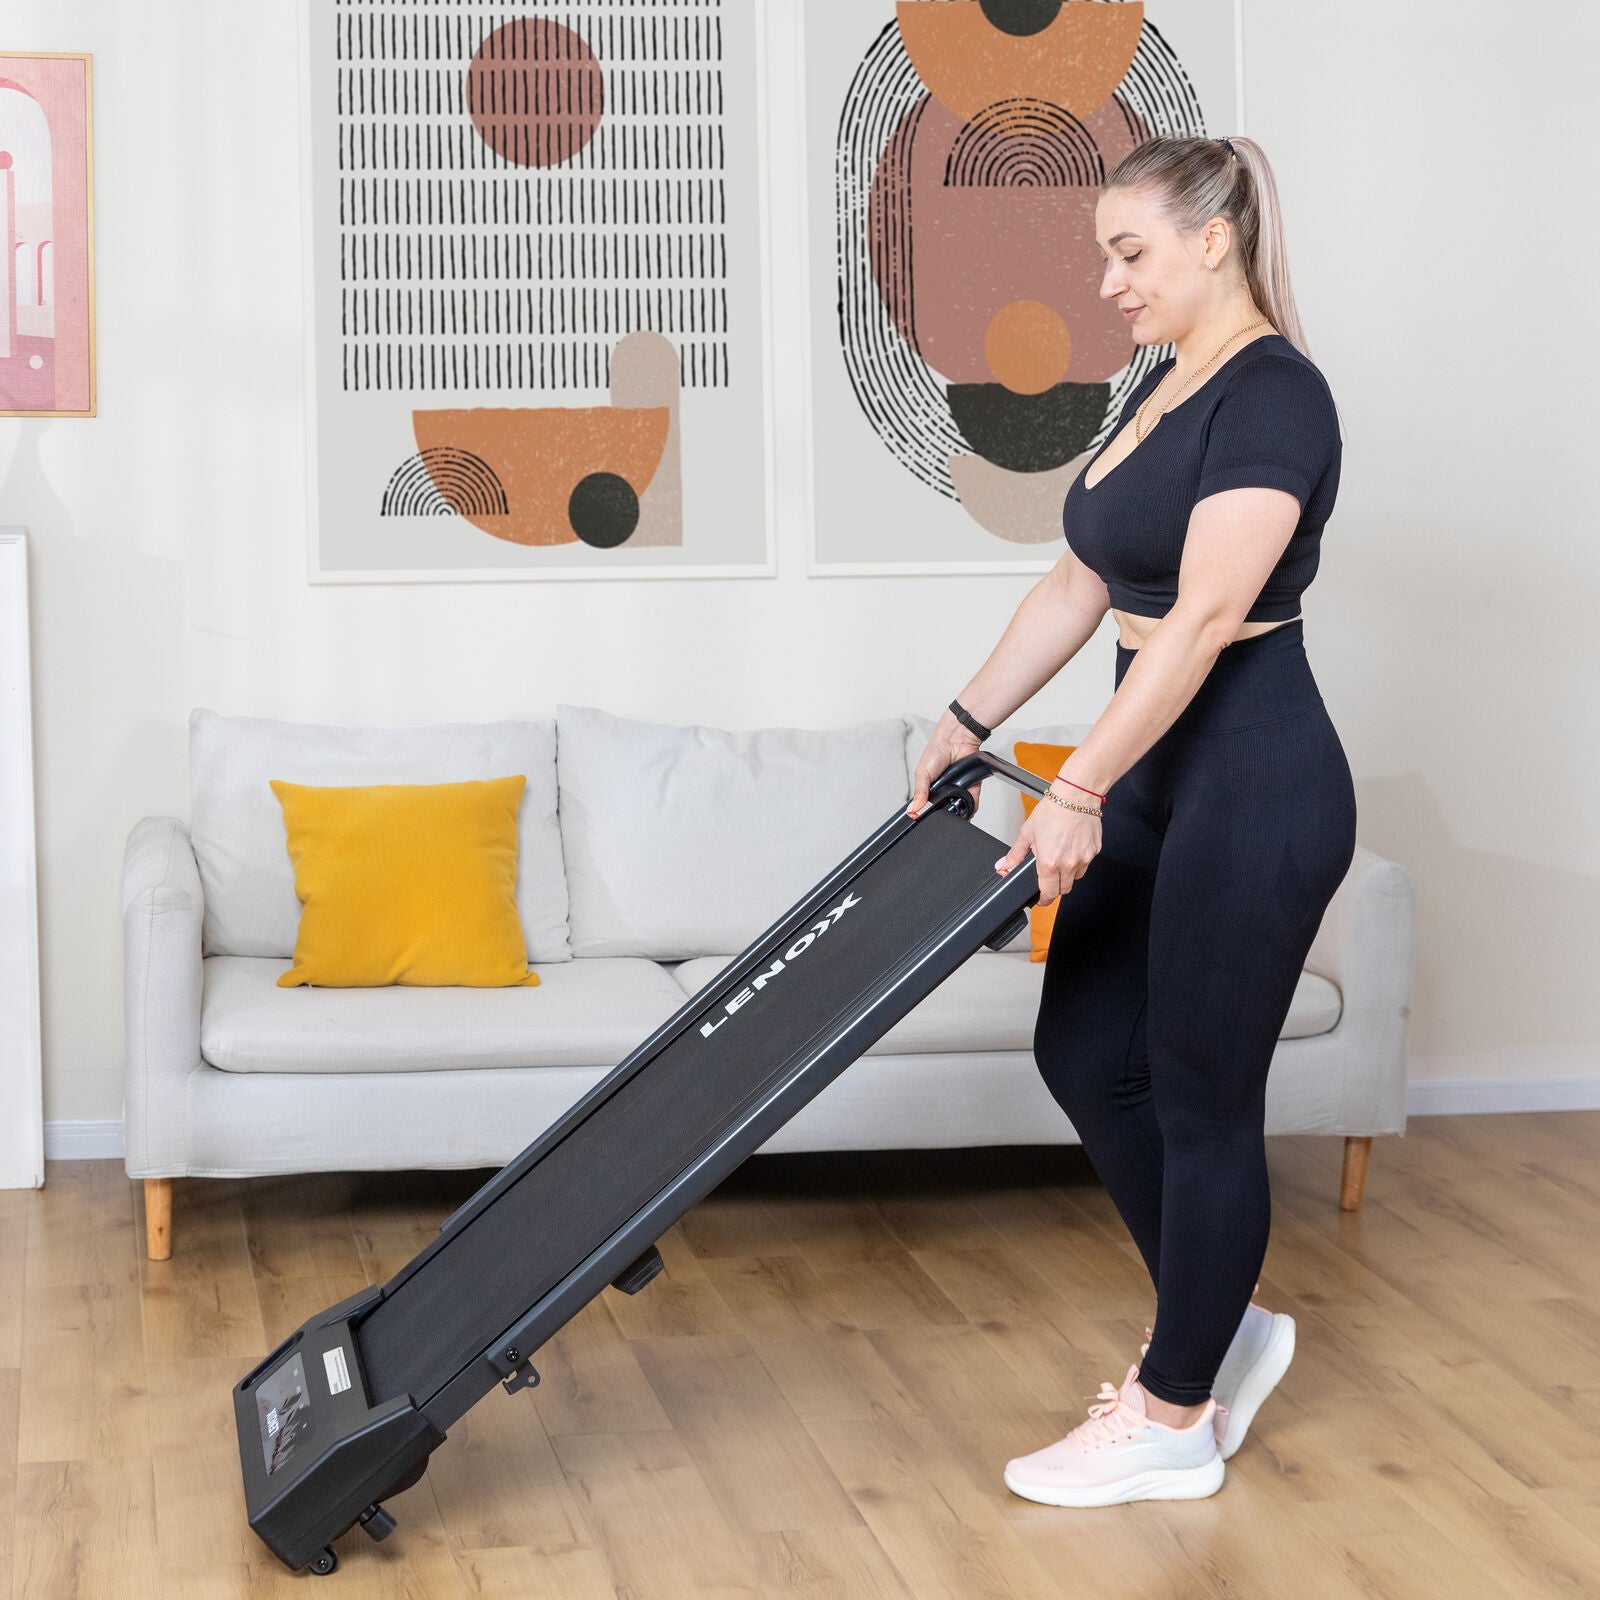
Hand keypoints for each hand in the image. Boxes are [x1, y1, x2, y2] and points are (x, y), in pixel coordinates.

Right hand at [907, 713, 983, 817]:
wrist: (957, 740)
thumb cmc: (936, 751)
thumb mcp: (922, 774)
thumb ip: (919, 793)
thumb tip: (913, 810)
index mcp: (929, 789)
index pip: (928, 806)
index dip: (928, 813)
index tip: (927, 817)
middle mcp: (944, 790)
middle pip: (945, 809)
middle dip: (944, 813)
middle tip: (942, 813)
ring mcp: (958, 790)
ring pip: (959, 808)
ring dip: (958, 811)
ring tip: (955, 810)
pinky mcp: (971, 787)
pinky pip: (972, 801)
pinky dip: (971, 805)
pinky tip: (967, 808)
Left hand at [995, 783, 1101, 903]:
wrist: (1076, 795)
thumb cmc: (1053, 810)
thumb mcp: (1027, 833)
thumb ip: (1015, 854)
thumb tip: (1003, 866)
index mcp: (1049, 863)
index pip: (1049, 893)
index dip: (1044, 900)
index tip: (1041, 899)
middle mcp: (1069, 864)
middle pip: (1064, 890)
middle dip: (1055, 887)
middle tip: (1048, 878)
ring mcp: (1084, 858)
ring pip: (1076, 878)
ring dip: (1067, 875)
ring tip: (1060, 858)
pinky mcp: (1094, 851)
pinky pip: (1085, 864)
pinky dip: (1078, 862)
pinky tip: (1071, 848)